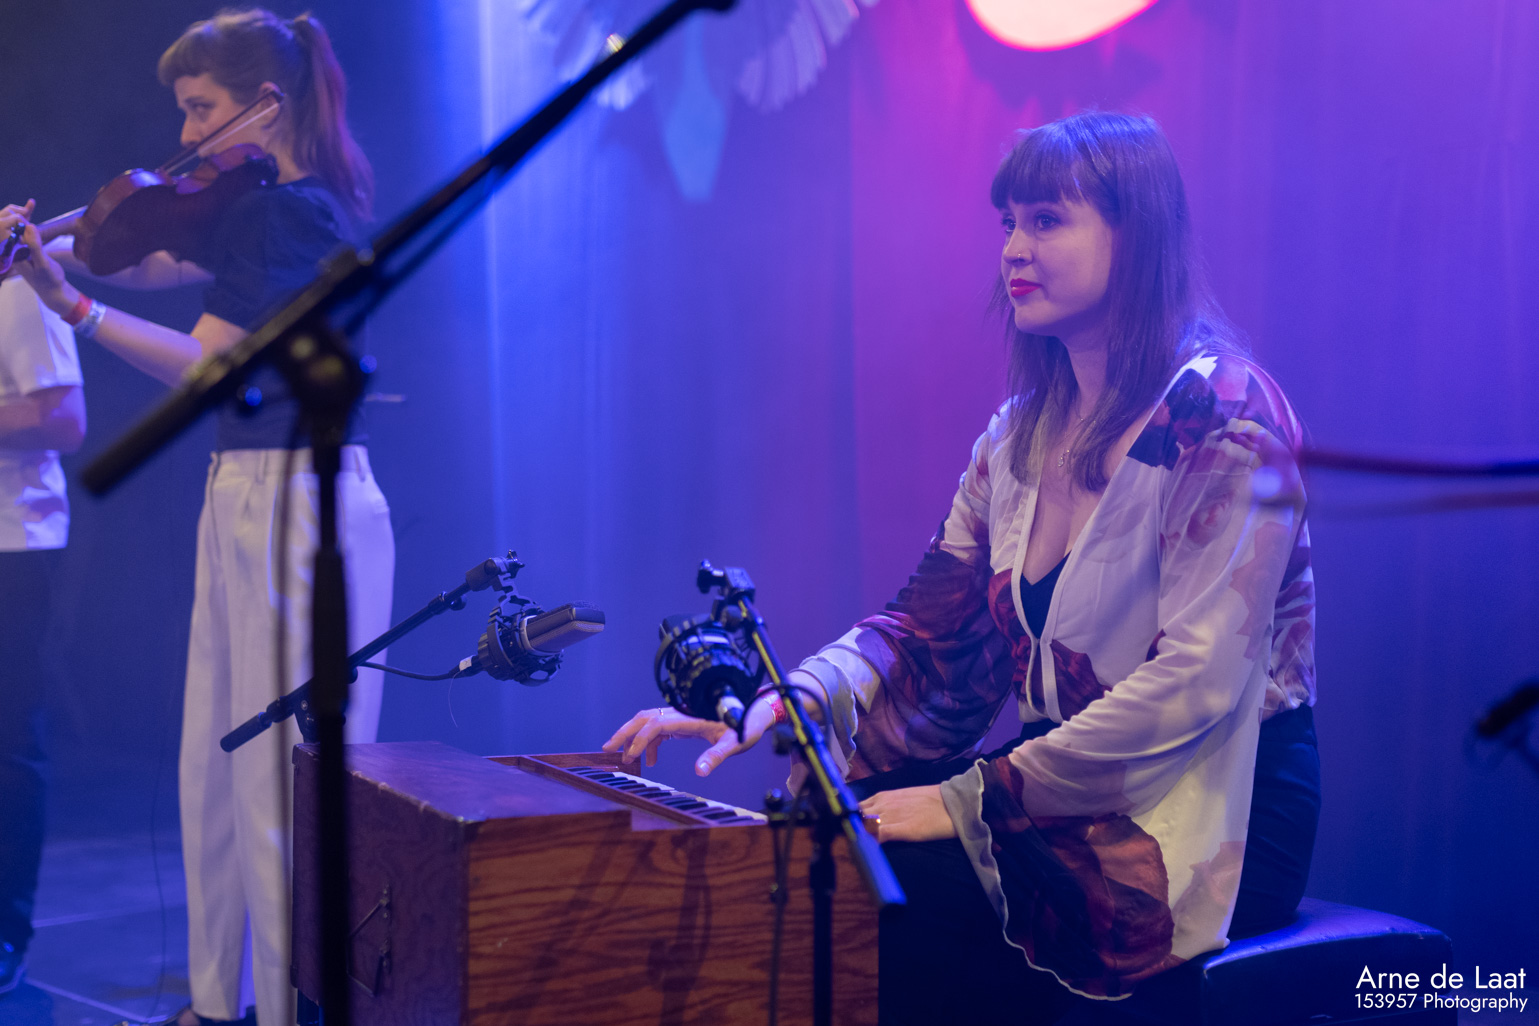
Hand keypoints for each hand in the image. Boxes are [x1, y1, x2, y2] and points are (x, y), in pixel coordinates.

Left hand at [0, 204, 73, 311]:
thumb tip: (29, 227)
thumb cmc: (49, 280)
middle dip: (16, 216)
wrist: (54, 291)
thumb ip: (35, 246)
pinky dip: (27, 222)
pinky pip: (24, 232)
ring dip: (23, 216)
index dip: (16, 222)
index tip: (26, 214)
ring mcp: (20, 249)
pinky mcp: (27, 248)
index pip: (9, 233)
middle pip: (9, 228)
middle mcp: (13, 251)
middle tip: (28, 206)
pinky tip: (31, 209)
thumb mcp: (43, 264)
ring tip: (30, 204)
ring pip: (17, 229)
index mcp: (13, 255)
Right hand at [602, 699, 773, 775]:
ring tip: (621, 755)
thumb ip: (716, 755)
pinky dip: (649, 742)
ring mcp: (682, 715)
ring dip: (633, 735)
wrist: (756, 712)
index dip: (639, 739)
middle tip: (606, 748)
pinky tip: (651, 760)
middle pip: (644, 717)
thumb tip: (700, 771)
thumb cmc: (746, 725)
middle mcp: (681, 713)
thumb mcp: (734, 743)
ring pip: (649, 720)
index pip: (655, 724)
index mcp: (689, 717)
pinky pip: (659, 728)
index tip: (628, 757)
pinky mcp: (684, 720)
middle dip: (624, 731)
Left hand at [858, 785, 956, 842]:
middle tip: (849, 843)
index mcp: (881, 796)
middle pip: (854, 817)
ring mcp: (891, 816)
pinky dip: (871, 843)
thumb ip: (885, 806)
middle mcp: (882, 804)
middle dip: (850, 829)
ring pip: (863, 826)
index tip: (846, 831)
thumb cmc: (929, 801)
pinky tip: (870, 851)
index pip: (854, 808)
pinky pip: (879, 835)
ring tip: (856, 850)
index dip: (849, 820)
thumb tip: (870, 818)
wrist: (952, 803)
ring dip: (858, 837)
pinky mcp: (902, 829)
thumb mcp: (902, 798)